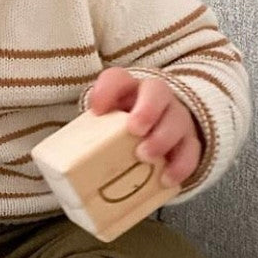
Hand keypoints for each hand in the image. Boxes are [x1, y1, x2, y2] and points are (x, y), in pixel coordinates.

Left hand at [87, 68, 202, 188]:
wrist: (157, 131)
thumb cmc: (121, 130)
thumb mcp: (105, 126)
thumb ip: (92, 133)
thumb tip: (66, 162)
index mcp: (127, 89)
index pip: (117, 78)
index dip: (107, 90)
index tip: (97, 110)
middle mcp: (154, 98)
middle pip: (157, 91)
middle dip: (147, 110)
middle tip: (135, 130)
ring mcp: (175, 117)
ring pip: (177, 119)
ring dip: (162, 138)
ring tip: (145, 156)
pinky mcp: (189, 141)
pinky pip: (192, 149)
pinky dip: (180, 165)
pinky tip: (166, 179)